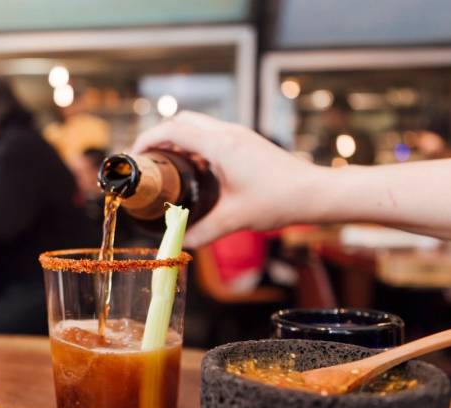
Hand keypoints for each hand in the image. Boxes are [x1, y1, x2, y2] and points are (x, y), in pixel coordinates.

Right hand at [132, 111, 320, 246]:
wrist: (315, 193)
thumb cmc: (279, 200)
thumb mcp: (234, 219)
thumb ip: (202, 232)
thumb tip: (179, 242)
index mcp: (220, 145)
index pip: (173, 129)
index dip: (148, 139)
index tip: (135, 156)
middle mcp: (228, 133)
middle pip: (182, 120)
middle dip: (159, 136)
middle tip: (148, 160)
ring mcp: (239, 135)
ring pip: (198, 125)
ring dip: (178, 139)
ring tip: (166, 166)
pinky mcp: (246, 142)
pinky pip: (211, 135)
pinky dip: (194, 145)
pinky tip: (194, 170)